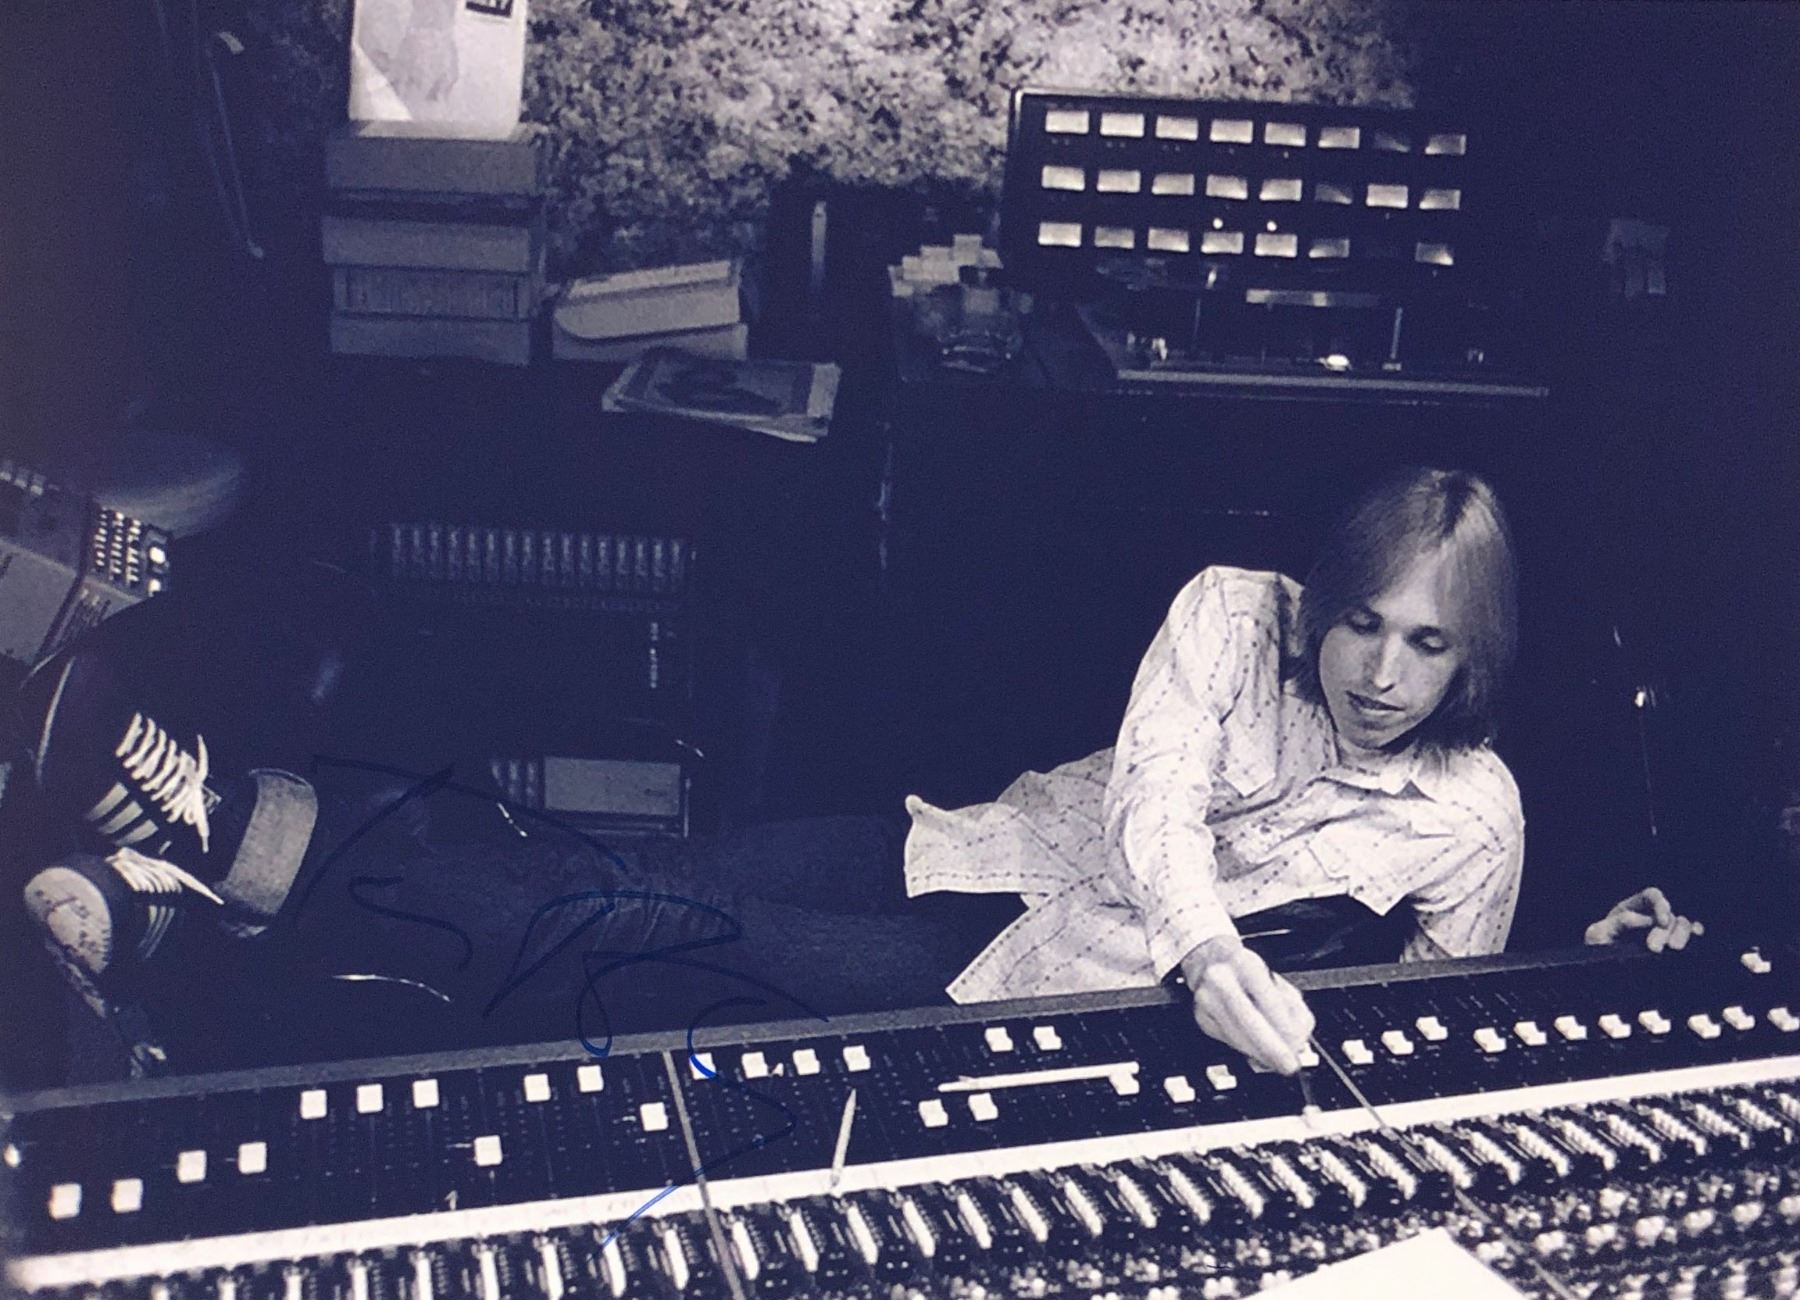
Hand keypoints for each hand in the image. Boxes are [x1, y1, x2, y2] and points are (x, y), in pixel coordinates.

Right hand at [1179, 934, 1314, 1073]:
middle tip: (1287, 1064)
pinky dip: (1246, 1049)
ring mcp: (1207, 999)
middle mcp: (1221, 979)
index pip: (1267, 998)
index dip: (1283, 1026)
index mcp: (1246, 964)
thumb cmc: (1248, 972)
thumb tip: (1296, 1039)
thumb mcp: (1276, 979)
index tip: (1297, 1044)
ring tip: (1276, 1061)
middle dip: (1270, 1048)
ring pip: (1234, 1035)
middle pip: (1246, 1020)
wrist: (1211, 961)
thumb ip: (1292, 1007)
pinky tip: (1257, 1052)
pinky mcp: (1201, 1017)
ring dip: (1259, 1053)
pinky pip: (1227, 1040)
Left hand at [1584, 886, 1703, 951]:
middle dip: (1664, 930)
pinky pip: (1689, 935)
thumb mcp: (1598, 935)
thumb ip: (1615, 925)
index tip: (1661, 922)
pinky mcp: (1670, 944)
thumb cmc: (1598, 947)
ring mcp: (1663, 930)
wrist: (1602, 968)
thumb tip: (1638, 919)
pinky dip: (1695, 933)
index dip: (1660, 904)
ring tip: (1674, 949)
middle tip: (1654, 949)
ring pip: (1681, 924)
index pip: (1652, 896)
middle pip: (1668, 914)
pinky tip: (1697, 936)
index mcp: (1632, 907)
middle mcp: (1651, 916)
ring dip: (1681, 934)